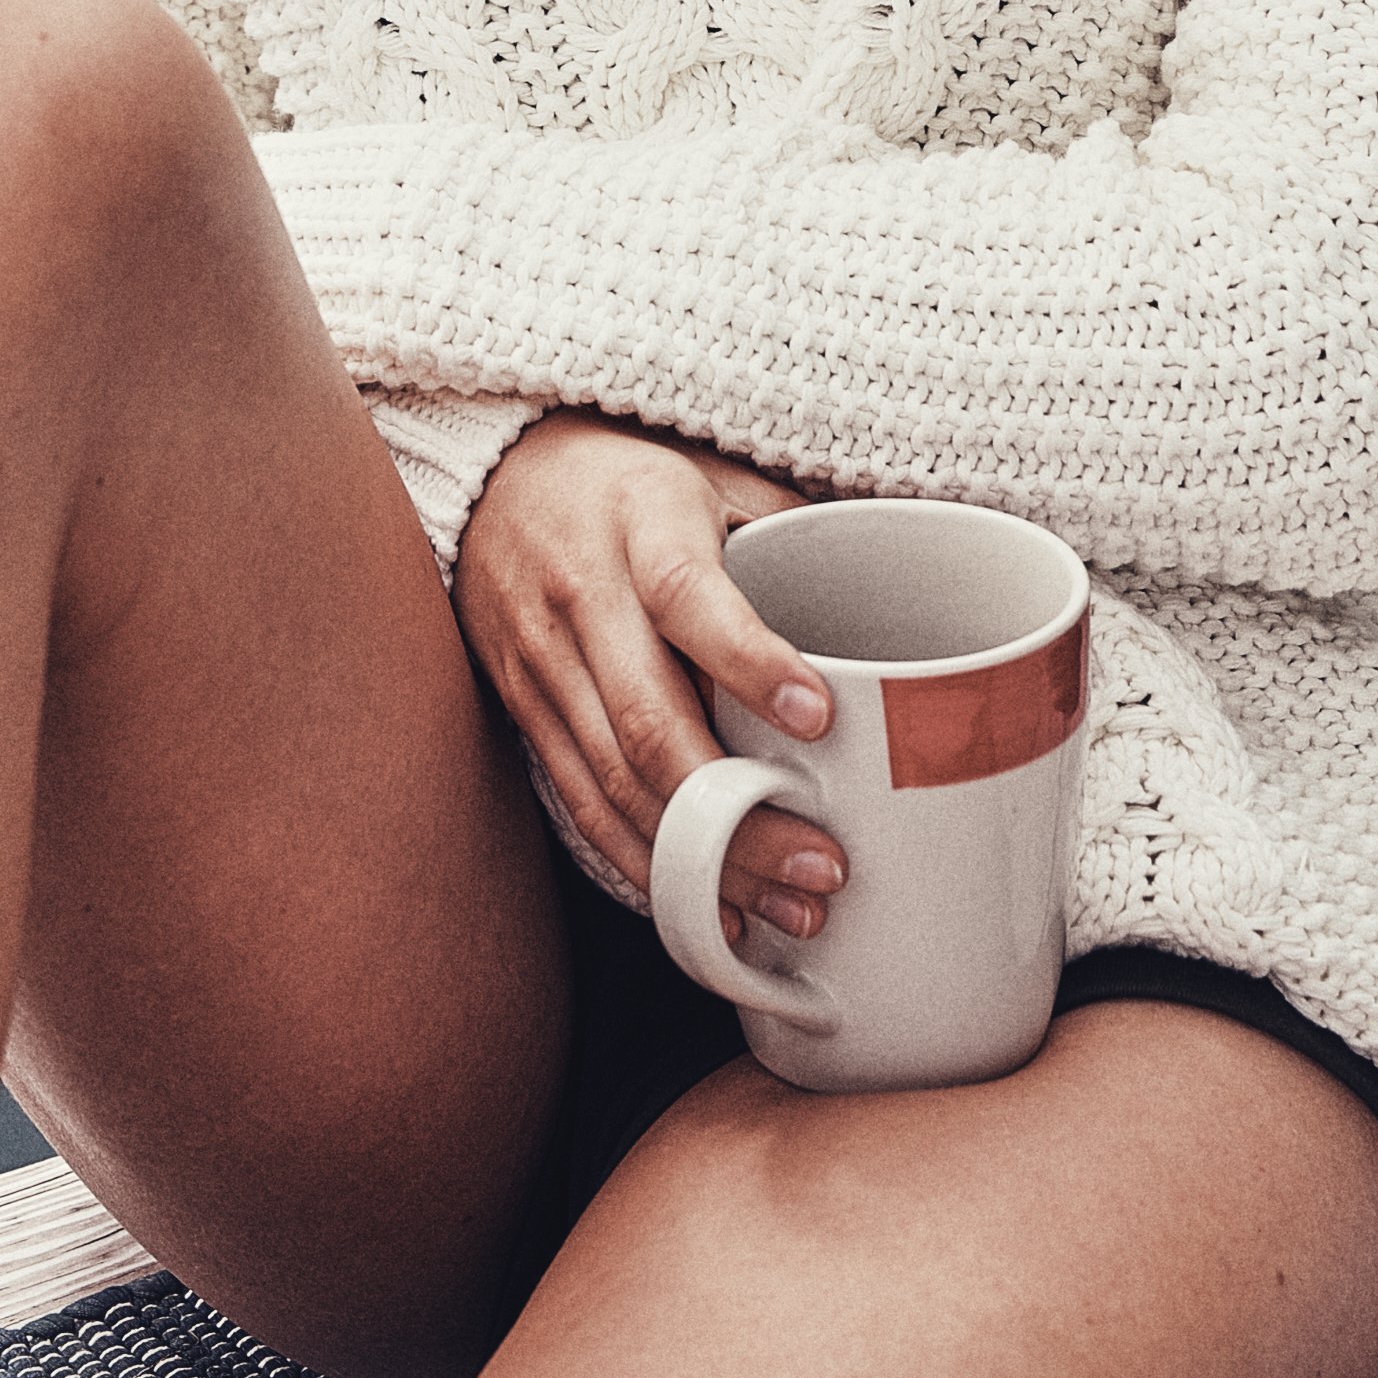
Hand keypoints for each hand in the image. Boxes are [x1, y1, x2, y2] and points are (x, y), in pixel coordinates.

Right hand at [454, 413, 847, 950]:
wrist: (495, 475)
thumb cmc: (632, 475)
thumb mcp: (711, 470)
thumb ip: (786, 531)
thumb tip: (882, 604)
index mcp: (643, 524)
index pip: (691, 598)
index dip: (752, 663)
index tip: (822, 718)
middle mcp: (584, 596)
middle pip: (652, 723)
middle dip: (741, 814)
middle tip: (824, 864)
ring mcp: (545, 660)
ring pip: (617, 784)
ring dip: (702, 861)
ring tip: (785, 907)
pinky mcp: (525, 708)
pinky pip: (582, 801)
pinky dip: (644, 863)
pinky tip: (706, 898)